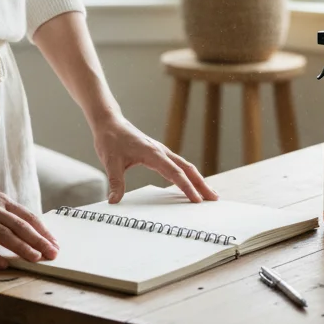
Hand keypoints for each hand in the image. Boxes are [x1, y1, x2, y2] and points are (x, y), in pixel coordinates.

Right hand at [0, 172, 58, 268]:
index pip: (27, 217)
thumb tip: (21, 231)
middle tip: (52, 254)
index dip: (43, 231)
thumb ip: (1, 214)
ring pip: (3, 234)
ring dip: (21, 247)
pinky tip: (2, 264)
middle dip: (38, 241)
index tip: (55, 244)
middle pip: (20, 226)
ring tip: (34, 259)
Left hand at [92, 115, 218, 203]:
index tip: (196, 200)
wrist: (109, 123)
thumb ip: (115, 182)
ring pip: (185, 166)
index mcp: (153, 153)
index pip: (174, 173)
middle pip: (187, 169)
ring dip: (198, 179)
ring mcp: (161, 152)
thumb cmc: (110, 139)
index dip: (186, 187)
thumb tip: (114, 200)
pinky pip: (177, 165)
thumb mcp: (110, 161)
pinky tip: (190, 183)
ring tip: (209, 193)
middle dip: (201, 184)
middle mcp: (161, 151)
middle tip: (214, 198)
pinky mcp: (158, 153)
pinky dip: (187, 175)